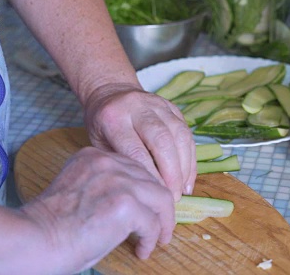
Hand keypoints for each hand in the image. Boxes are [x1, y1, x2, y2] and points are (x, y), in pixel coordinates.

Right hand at [21, 147, 174, 272]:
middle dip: (160, 206)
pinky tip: (142, 250)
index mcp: (93, 156)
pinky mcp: (126, 204)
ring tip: (158, 239)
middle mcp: (108, 163)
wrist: (33, 240)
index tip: (148, 208)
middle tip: (160, 227)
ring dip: (163, 222)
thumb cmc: (50, 226)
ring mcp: (119, 181)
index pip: (134, 168)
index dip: (145, 191)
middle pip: (152, 180)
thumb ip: (104, 187)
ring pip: (160, 199)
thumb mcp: (79, 191)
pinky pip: (153, 222)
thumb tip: (135, 206)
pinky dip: (151, 238)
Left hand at [83, 83, 196, 200]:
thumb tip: (142, 190)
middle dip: (171, 172)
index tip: (155, 195)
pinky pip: (187, 134)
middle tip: (173, 197)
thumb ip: (119, 162)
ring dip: (184, 166)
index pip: (135, 150)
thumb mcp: (99, 143)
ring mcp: (159, 104)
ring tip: (183, 190)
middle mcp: (139, 107)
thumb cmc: (102, 125)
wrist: (111, 93)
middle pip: (161, 140)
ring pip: (179, 135)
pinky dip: (190, 158)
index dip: (150, 175)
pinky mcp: (173, 107)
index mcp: (114, 117)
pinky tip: (188, 178)